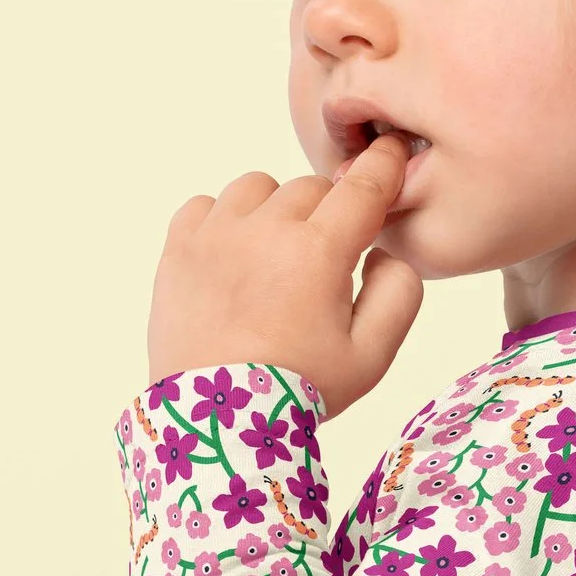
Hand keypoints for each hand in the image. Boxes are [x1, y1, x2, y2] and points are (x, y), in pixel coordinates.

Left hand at [146, 132, 424, 416]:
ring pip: (258, 188)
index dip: (383, 165)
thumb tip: (384, 251)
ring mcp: (215, 235)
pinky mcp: (177, 249)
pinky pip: (206, 205)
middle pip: (312, 188)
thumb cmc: (298, 390)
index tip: (390, 152)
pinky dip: (224, 221)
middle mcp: (265, 230)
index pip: (363, 184)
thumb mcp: (372, 356)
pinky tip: (234, 258)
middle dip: (328, 213)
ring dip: (275, 211)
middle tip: (325, 260)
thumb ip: (399, 294)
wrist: (215, 423)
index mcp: (319, 251)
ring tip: (275, 256)